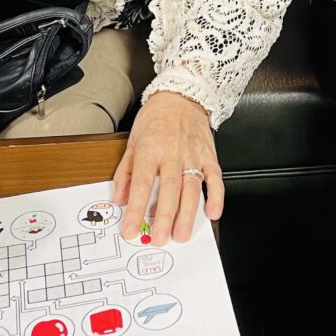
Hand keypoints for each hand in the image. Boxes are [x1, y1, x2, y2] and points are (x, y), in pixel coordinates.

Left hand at [113, 92, 221, 245]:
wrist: (181, 96)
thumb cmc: (155, 119)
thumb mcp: (132, 141)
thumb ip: (124, 172)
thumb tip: (118, 199)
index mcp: (149, 150)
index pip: (141, 184)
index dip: (135, 209)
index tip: (130, 230)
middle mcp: (172, 154)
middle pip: (168, 189)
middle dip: (163, 217)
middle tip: (159, 239)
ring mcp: (193, 155)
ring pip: (191, 188)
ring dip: (187, 213)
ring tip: (181, 234)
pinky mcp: (209, 156)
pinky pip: (215, 178)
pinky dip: (216, 196)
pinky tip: (213, 213)